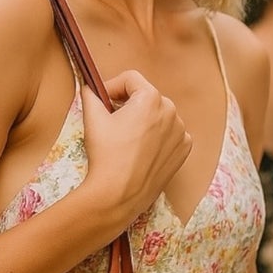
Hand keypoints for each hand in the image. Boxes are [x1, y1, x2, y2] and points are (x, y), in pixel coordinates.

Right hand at [78, 71, 190, 226]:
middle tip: (112, 121)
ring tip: (127, 140)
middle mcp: (171, 110)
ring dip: (144, 120)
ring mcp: (180, 131)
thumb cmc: (106, 155)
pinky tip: (142, 151)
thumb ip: (91, 95)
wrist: (119, 194)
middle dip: (128, 105)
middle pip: (146, 97)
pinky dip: (157, 137)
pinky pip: (170, 134)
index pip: (130, 79)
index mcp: (150, 98)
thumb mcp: (93, 119)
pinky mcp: (184, 149)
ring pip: (159, 115)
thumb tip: (89, 88)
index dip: (112, 86)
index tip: (102, 99)